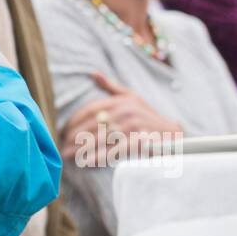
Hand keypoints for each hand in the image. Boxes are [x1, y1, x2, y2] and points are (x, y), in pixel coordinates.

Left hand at [62, 73, 182, 162]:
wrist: (175, 135)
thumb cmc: (149, 118)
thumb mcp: (132, 98)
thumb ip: (111, 87)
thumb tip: (94, 73)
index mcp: (121, 100)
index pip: (90, 110)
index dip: (74, 122)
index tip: (62, 132)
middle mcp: (126, 111)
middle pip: (92, 126)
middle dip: (74, 137)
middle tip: (61, 147)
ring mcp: (133, 127)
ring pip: (101, 139)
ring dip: (82, 149)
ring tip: (68, 156)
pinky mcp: (140, 142)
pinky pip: (115, 151)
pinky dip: (99, 157)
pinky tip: (87, 162)